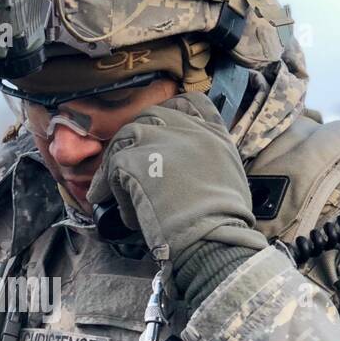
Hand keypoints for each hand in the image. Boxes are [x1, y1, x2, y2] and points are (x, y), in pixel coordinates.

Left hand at [88, 91, 264, 264]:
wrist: (211, 236)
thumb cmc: (224, 221)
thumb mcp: (230, 181)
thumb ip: (210, 166)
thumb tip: (191, 177)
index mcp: (214, 134)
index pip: (191, 104)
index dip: (172, 113)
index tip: (161, 130)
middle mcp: (187, 130)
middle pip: (152, 116)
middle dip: (138, 138)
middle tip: (130, 163)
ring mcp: (160, 141)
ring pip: (127, 136)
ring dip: (118, 161)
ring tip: (113, 187)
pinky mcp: (135, 160)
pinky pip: (112, 166)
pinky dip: (109, 186)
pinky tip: (112, 204)